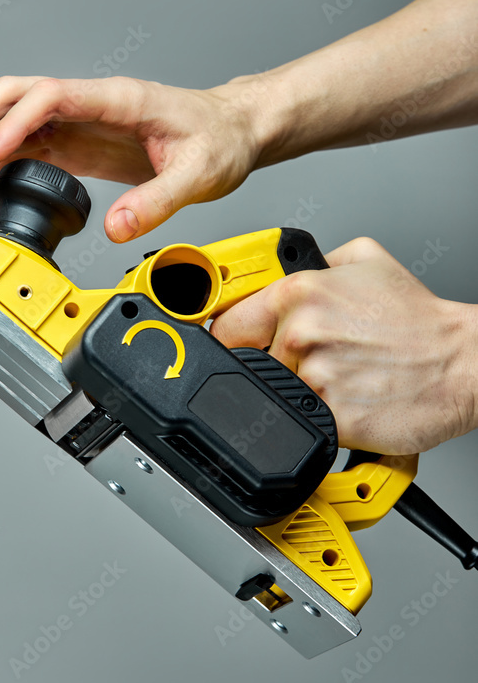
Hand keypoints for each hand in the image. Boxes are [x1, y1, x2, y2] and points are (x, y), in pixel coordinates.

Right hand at [0, 74, 276, 241]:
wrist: (232, 133)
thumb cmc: (219, 140)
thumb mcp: (199, 174)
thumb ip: (158, 200)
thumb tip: (116, 228)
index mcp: (117, 98)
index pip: (50, 96)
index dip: (14, 122)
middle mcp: (88, 104)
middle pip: (13, 99)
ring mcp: (78, 122)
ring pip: (11, 127)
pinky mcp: (76, 144)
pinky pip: (25, 152)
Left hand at [210, 237, 476, 453]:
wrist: (462, 362)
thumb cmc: (417, 319)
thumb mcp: (364, 259)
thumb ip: (311, 262)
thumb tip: (277, 270)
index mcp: (298, 293)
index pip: (227, 325)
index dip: (231, 339)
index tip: (235, 348)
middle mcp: (301, 333)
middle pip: (253, 364)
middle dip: (276, 366)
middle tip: (320, 360)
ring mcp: (315, 377)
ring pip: (281, 394)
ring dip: (303, 393)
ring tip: (343, 377)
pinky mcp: (333, 418)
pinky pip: (306, 423)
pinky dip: (323, 418)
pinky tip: (351, 399)